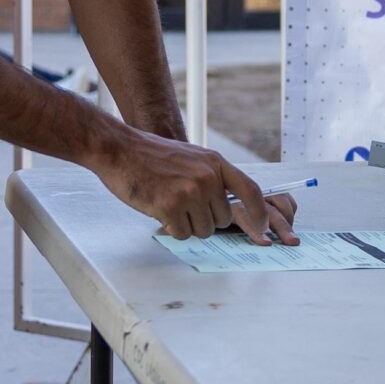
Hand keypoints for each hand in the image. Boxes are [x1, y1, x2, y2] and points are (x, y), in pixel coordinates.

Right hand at [95, 130, 293, 243]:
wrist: (120, 149)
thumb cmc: (152, 156)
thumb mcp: (192, 157)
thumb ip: (212, 177)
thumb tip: (228, 204)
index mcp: (216, 163)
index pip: (251, 191)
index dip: (260, 214)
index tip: (264, 228)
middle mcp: (208, 177)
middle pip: (223, 220)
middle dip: (206, 221)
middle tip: (185, 207)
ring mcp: (190, 191)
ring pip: (204, 231)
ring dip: (188, 226)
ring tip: (170, 205)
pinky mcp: (171, 206)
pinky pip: (183, 234)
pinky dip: (172, 229)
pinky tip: (160, 210)